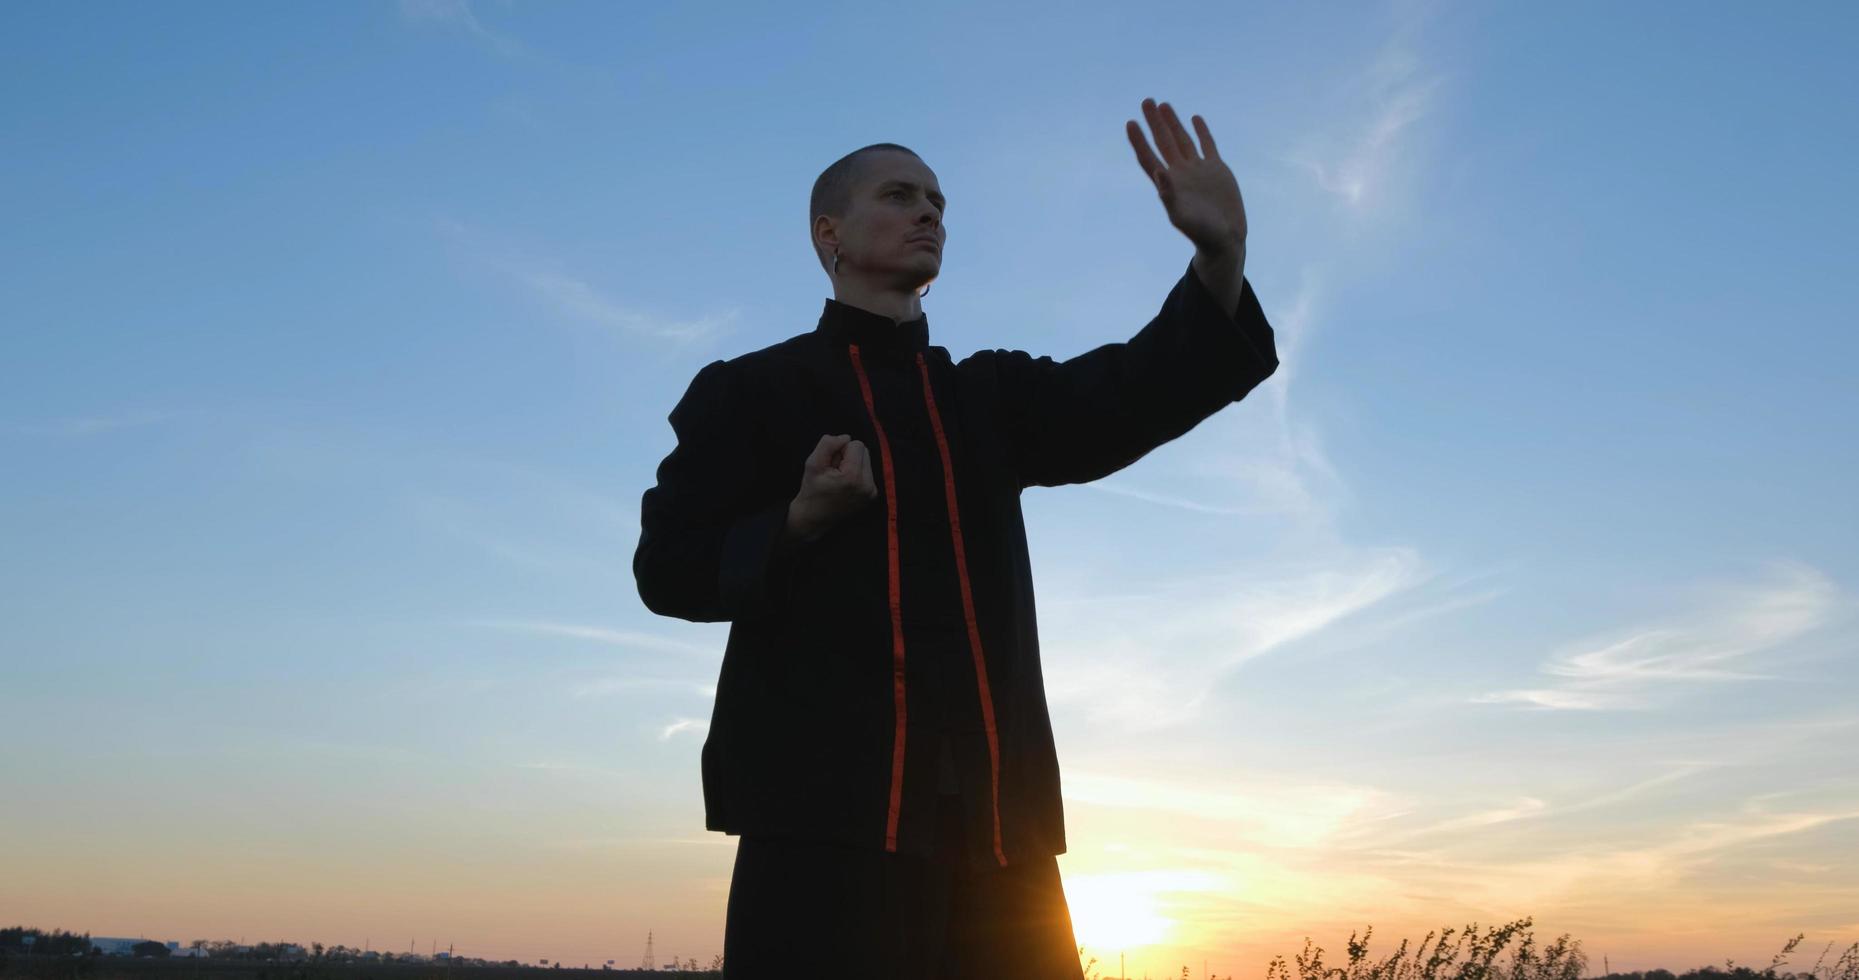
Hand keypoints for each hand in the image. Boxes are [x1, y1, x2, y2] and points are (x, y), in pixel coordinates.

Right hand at [789, 433, 877, 541]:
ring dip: (853, 464)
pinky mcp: (872, 496)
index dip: (841, 450)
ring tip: (839, 478)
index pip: (856, 444)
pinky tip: (845, 484)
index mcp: (853, 477)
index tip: (831, 464)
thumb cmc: (812, 490)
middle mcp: (867, 485)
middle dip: (848, 456)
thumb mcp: (812, 463)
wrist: (814, 518)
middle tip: (834, 470)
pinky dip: (857, 473)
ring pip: (867, 460)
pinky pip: (868, 472)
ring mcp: (872, 492)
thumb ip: (828, 445)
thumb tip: (846, 437)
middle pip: (865, 451)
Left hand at [1126, 98, 1247, 255]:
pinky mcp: (1216, 169)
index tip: (1131, 123)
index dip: (1138, 141)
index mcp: (1168, 183)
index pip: (1148, 156)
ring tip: (1163, 105)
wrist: (1225, 237)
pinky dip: (1201, 131)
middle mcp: (1181, 173)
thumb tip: (1158, 171)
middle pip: (1163, 142)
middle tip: (1146, 101)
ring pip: (1182, 140)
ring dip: (1172, 122)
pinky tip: (1194, 118)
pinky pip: (1207, 145)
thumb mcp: (1181, 216)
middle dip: (1154, 123)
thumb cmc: (1200, 232)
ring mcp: (1198, 169)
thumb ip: (1168, 194)